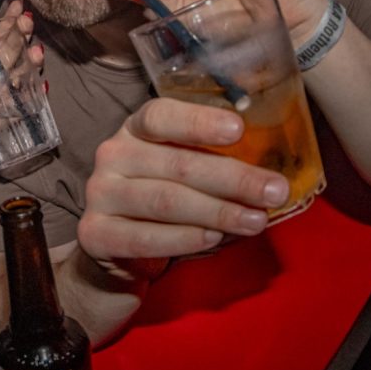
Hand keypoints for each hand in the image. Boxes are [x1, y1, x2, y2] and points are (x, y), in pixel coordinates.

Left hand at [0, 0, 39, 156]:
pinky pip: (23, 104)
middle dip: (21, 34)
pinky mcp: (6, 113)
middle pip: (13, 50)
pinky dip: (34, 96)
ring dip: (31, 62)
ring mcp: (2, 92)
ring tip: (36, 52)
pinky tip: (42, 86)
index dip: (7, 21)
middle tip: (26, 21)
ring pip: (22, 73)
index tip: (17, 6)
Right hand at [76, 97, 289, 261]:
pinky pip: (145, 237)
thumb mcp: (181, 173)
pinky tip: (213, 239)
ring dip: (218, 212)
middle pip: (176, 163)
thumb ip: (211, 163)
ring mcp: (99, 195)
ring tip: (256, 220)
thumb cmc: (162, 204)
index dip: (198, 121)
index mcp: (134, 129)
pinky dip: (185, 238)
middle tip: (274, 191)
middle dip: (233, 178)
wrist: (115, 254)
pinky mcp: (95, 234)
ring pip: (166, 200)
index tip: (238, 129)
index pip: (161, 115)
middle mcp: (112, 155)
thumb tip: (269, 171)